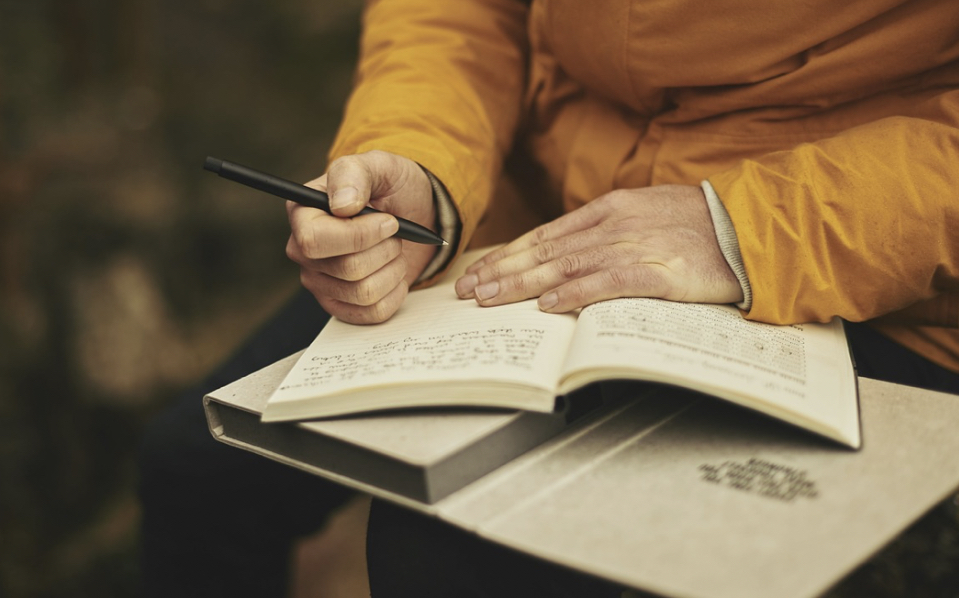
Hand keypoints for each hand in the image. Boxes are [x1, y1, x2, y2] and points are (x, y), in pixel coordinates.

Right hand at [286, 150, 437, 323]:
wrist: (412, 213)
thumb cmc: (390, 187)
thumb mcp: (379, 166)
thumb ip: (355, 174)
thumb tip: (342, 205)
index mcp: (303, 214)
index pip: (314, 241)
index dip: (358, 236)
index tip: (388, 221)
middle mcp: (304, 251)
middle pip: (347, 269)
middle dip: (385, 250)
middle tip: (394, 232)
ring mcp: (320, 282)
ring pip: (364, 292)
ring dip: (393, 269)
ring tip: (394, 250)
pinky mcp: (341, 305)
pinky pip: (374, 313)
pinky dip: (396, 292)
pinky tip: (394, 272)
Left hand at [455, 184, 742, 311]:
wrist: (751, 227)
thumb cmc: (700, 226)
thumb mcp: (646, 215)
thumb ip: (606, 232)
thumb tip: (566, 256)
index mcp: (610, 210)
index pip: (545, 235)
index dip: (508, 255)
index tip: (479, 272)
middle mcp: (614, 224)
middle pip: (545, 251)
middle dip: (501, 271)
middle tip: (467, 291)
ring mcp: (635, 246)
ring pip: (565, 266)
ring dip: (523, 284)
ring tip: (490, 299)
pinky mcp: (659, 272)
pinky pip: (607, 283)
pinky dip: (575, 294)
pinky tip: (548, 305)